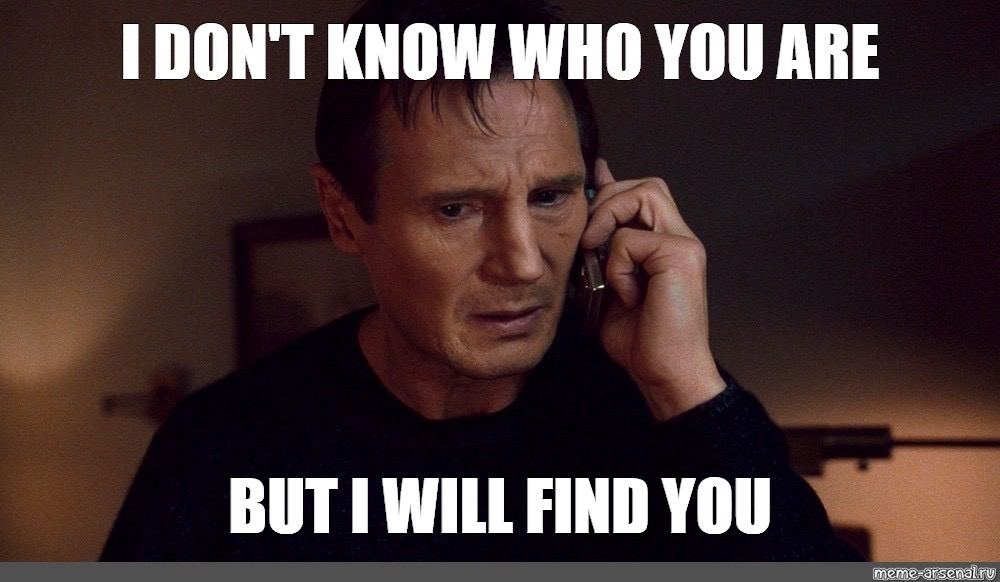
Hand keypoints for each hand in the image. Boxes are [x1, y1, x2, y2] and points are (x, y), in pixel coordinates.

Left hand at [581, 158, 725, 420]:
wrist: (664, 373)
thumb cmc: (640, 341)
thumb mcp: (608, 289)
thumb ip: (601, 255)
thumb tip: (583, 228)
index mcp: (666, 244)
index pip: (644, 193)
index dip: (614, 185)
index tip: (591, 180)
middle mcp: (680, 238)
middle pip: (646, 184)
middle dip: (608, 201)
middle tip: (589, 241)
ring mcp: (684, 244)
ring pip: (642, 195)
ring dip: (610, 222)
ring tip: (601, 261)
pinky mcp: (681, 255)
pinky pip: (630, 239)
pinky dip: (617, 266)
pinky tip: (626, 295)